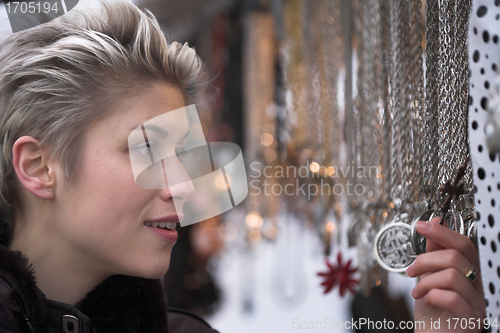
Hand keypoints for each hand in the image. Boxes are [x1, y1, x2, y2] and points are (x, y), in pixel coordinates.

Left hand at [406, 217, 485, 331]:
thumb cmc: (432, 311)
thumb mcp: (430, 277)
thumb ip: (434, 253)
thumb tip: (433, 224)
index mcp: (471, 272)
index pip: (464, 244)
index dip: (442, 232)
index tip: (421, 226)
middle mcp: (480, 286)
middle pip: (455, 257)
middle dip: (426, 260)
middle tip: (411, 270)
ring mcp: (478, 302)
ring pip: (451, 275)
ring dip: (425, 282)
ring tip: (417, 291)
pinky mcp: (471, 319)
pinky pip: (452, 298)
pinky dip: (433, 295)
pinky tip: (427, 300)